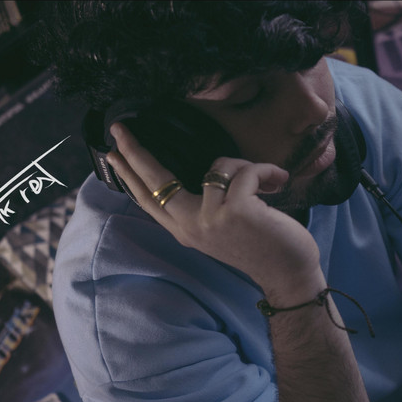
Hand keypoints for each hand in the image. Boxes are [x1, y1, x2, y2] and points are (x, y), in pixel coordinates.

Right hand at [106, 122, 324, 301]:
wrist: (289, 274)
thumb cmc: (262, 245)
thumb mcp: (222, 227)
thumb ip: (204, 205)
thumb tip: (206, 172)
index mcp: (185, 230)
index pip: (149, 199)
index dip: (128, 175)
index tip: (112, 153)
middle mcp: (190, 226)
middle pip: (154, 179)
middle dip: (134, 150)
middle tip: (119, 126)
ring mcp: (210, 219)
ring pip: (219, 166)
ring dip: (248, 168)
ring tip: (268, 184)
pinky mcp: (234, 211)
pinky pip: (245, 170)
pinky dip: (267, 171)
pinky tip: (278, 183)